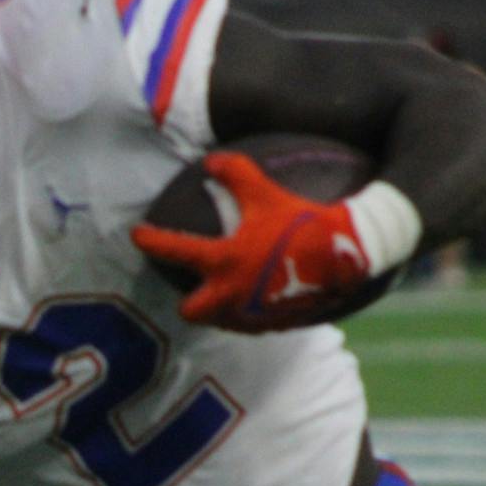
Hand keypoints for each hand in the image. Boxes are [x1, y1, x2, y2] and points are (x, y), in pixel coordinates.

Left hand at [131, 151, 416, 332]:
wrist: (348, 255)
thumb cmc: (304, 222)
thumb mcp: (266, 193)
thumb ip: (235, 174)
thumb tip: (210, 161)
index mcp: (225, 262)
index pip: (176, 251)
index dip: (152, 242)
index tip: (137, 235)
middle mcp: (233, 295)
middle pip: (192, 311)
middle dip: (186, 304)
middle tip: (191, 287)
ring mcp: (254, 314)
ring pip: (221, 320)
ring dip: (217, 310)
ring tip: (226, 293)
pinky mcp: (276, 323)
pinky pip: (252, 323)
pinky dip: (248, 312)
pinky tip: (259, 297)